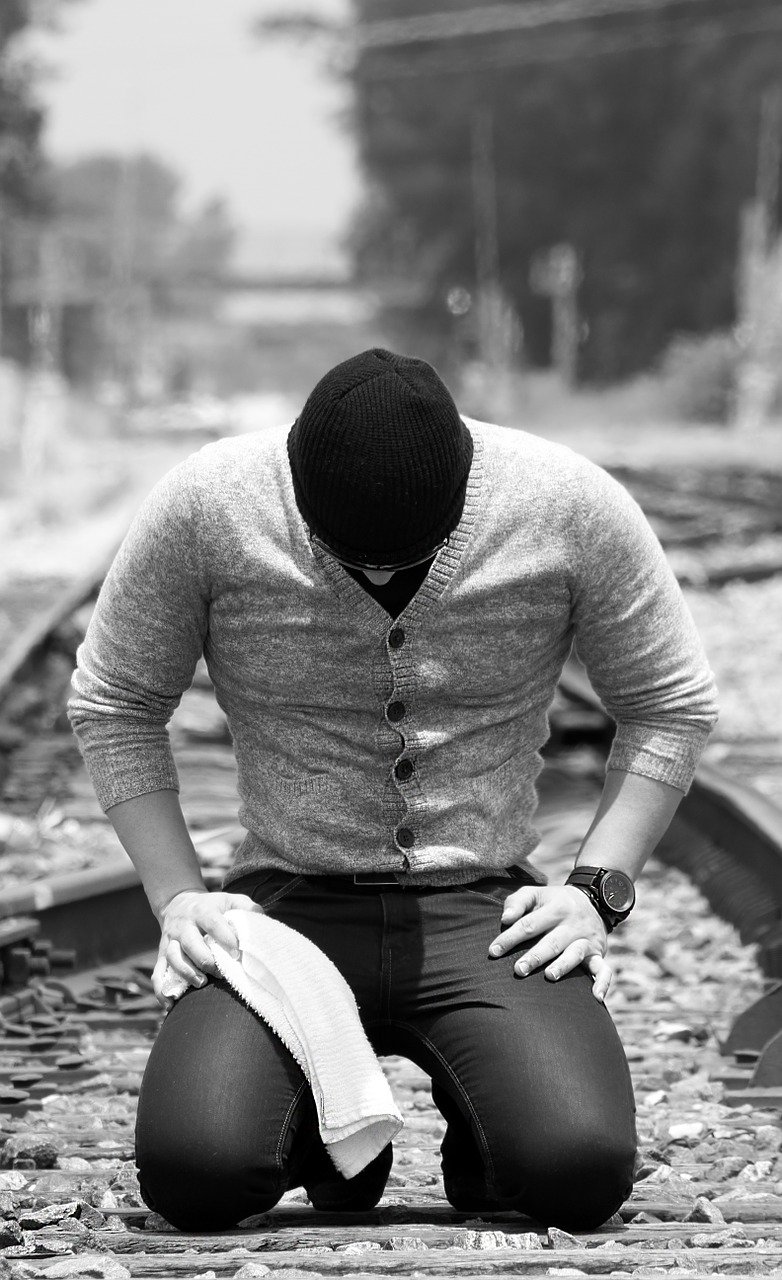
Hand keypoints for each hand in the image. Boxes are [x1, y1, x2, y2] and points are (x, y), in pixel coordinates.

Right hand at [152, 889, 263, 1008]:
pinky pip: (158, 973)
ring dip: (186, 973)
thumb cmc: (211, 906)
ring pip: (173, 958)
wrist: (178, 903)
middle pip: (190, 943)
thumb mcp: (229, 900)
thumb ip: (247, 908)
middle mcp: (183, 925)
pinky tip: (171, 1004)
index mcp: (202, 910)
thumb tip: (262, 923)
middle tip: (221, 972)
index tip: (237, 954)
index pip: (212, 923)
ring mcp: (170, 940)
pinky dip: (161, 990)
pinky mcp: (161, 955)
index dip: (225, 938)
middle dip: (206, 960)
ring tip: (201, 983)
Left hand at [488, 884, 611, 1001]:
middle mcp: (572, 924)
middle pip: (552, 942)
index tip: (493, 952)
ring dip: (563, 966)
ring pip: (575, 954)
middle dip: (535, 956)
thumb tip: (505, 919)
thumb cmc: (554, 902)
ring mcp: (586, 940)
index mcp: (556, 908)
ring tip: (549, 976)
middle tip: (518, 970)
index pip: (530, 924)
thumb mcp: (536, 893)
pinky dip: (602, 983)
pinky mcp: (598, 954)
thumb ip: (517, 902)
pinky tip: (596, 997)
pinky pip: (604, 970)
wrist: (593, 900)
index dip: (510, 938)